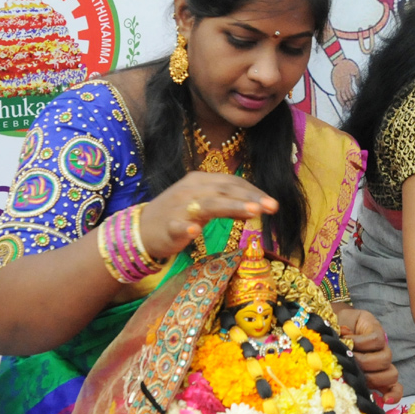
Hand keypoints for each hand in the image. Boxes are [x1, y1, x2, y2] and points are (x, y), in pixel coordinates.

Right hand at [138, 170, 277, 259]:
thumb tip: (257, 206)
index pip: (232, 182)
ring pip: (208, 204)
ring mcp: (178, 207)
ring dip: (231, 206)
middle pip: (225, 190)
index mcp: (200, 180)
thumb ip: (228, 204)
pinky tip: (194, 232)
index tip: (273, 203)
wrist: (141, 229)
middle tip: (273, 207)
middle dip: (250, 198)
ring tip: (252, 211)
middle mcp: (190, 189)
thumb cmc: (177, 216)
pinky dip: (185, 228)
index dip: (254, 191)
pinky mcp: (167, 227)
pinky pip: (177, 226)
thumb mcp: (205, 206)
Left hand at [331, 57, 360, 108]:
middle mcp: (343, 86)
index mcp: (348, 83)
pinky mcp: (337, 86)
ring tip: (350, 109)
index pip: (351, 94)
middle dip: (351, 103)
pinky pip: (338, 96)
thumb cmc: (347, 64)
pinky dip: (341, 102)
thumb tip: (359, 85)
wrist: (339, 60)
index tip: (356, 104)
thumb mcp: (355, 71)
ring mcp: (340, 86)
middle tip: (353, 109)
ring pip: (344, 98)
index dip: (354, 99)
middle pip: (348, 97)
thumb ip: (358, 78)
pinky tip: (343, 106)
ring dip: (347, 104)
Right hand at [334, 305, 401, 403]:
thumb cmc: (329, 349)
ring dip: (363, 359)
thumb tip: (347, 388)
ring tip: (345, 353)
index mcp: (374, 374)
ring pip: (384, 360)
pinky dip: (359, 342)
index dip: (393, 394)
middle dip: (369, 376)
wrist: (325, 323)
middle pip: (389, 376)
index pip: (393, 387)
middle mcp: (380, 362)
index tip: (385, 400)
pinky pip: (375, 341)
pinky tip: (345, 338)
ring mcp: (380, 346)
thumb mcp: (335, 366)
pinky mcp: (377, 330)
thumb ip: (344, 378)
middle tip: (348, 369)